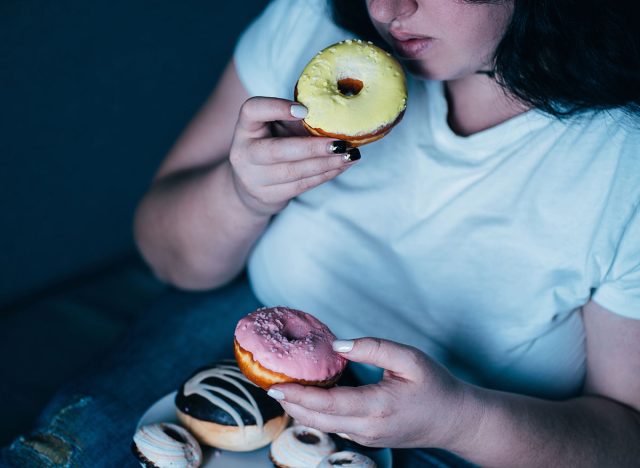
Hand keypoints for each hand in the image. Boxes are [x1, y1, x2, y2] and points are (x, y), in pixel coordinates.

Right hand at [228, 97, 359, 215]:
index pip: (252, 110)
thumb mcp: (276, 127)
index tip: (305, 110)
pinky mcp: (268, 196)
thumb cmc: (271, 145)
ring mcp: (254, 178)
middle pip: (277, 151)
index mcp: (245, 128)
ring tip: (350, 155)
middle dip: (313, 148)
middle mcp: (244, 153)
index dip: (276, 108)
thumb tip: (337, 113)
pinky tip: (342, 166)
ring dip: (326, 164)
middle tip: (341, 143)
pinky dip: (325, 175)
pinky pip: (301, 185)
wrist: (249, 185)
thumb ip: (297, 119)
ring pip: (293, 172)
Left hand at [269, 338, 471, 448]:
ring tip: (285, 387)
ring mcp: (367, 437)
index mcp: (377, 407)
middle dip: (291, 403)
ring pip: (324, 425)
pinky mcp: (368, 438)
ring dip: (301, 408)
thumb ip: (373, 348)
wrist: (455, 420)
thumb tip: (338, 346)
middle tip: (271, 383)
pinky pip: (335, 426)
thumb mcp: (409, 359)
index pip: (327, 404)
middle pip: (317, 419)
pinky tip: (310, 396)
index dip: (299, 395)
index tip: (276, 385)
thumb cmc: (435, 386)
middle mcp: (367, 427)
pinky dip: (317, 412)